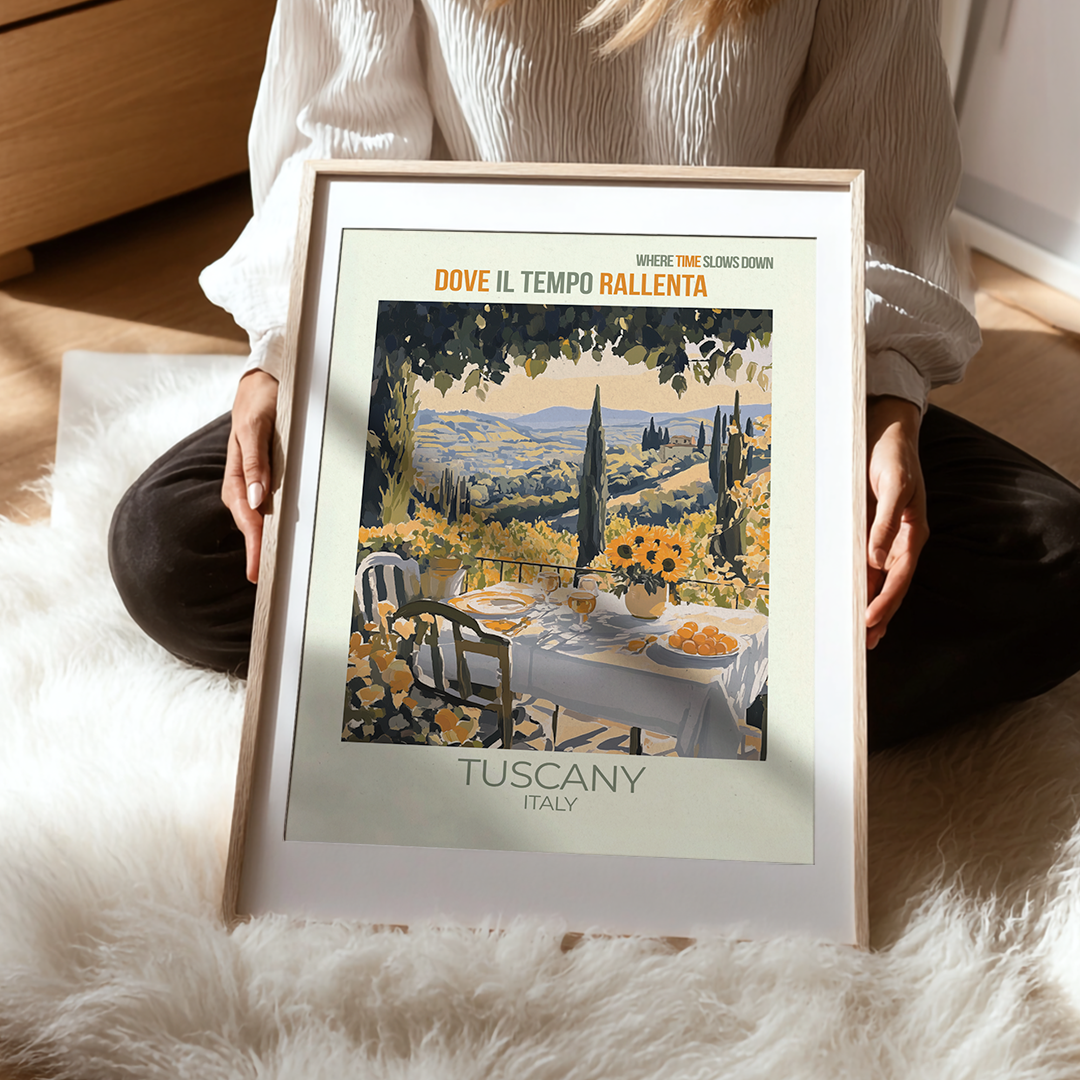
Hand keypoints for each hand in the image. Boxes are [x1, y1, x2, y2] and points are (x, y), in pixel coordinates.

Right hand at [222, 369, 278, 583]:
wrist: (264, 380)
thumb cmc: (260, 399)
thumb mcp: (257, 424)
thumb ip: (255, 460)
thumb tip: (256, 499)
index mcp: (238, 472)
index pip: (246, 515)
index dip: (252, 544)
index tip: (256, 570)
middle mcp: (245, 480)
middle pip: (250, 522)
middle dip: (257, 551)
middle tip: (264, 581)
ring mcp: (256, 479)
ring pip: (259, 516)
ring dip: (263, 541)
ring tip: (271, 568)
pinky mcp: (268, 475)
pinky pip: (269, 505)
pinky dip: (273, 523)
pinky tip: (281, 537)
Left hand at [865, 396, 928, 649]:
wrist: (887, 431)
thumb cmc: (893, 455)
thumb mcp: (893, 484)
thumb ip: (886, 520)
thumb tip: (877, 559)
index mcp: (913, 533)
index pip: (899, 576)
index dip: (886, 600)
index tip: (869, 621)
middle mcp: (900, 540)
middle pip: (890, 585)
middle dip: (879, 615)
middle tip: (864, 645)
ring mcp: (885, 537)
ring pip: (877, 579)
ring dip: (869, 605)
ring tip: (860, 636)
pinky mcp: (870, 529)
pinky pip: (864, 563)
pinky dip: (858, 583)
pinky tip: (850, 599)